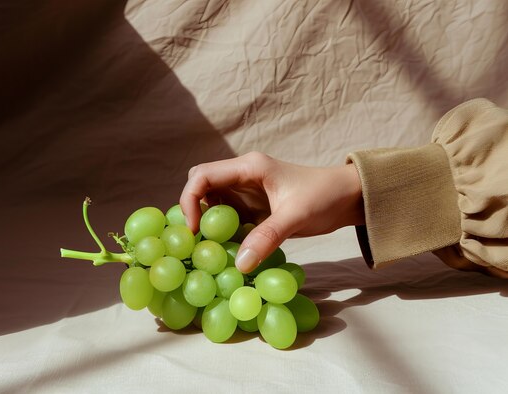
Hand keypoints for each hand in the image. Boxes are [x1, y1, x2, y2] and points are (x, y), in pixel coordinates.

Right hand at [180, 152, 363, 272]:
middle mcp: (242, 175)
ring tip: (212, 247)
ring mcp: (246, 190)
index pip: (202, 175)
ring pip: (211, 201)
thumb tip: (239, 265)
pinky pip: (227, 215)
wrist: (349, 197)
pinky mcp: (253, 205)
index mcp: (248, 167)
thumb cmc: (325, 197)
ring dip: (208, 222)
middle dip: (194, 209)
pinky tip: (229, 248)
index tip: (194, 230)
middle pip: (201, 184)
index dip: (190, 201)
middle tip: (199, 238)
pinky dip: (222, 231)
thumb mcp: (295, 217)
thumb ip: (266, 238)